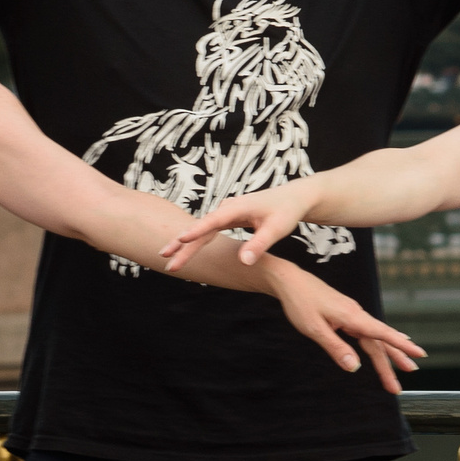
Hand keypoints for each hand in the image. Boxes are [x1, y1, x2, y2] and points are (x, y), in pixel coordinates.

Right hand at [160, 185, 317, 271]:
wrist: (294, 198)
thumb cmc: (287, 212)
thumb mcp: (277, 229)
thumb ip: (258, 245)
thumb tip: (243, 262)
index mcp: (237, 208)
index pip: (212, 222)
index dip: (195, 232)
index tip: (180, 239)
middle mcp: (228, 208)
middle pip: (201, 228)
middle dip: (182, 243)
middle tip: (165, 258)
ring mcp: (227, 212)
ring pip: (203, 230)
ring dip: (186, 244)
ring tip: (171, 259)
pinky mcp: (229, 217)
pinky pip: (209, 230)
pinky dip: (197, 241)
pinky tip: (186, 250)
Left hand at [276, 271, 426, 394]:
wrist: (289, 281)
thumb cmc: (300, 302)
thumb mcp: (314, 329)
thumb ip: (336, 348)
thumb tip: (355, 367)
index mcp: (351, 317)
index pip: (382, 334)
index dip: (401, 346)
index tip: (419, 354)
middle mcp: (356, 314)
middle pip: (379, 342)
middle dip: (391, 364)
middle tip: (399, 386)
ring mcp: (352, 315)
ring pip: (373, 339)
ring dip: (385, 357)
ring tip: (399, 373)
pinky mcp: (346, 316)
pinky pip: (366, 333)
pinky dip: (378, 344)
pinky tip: (385, 348)